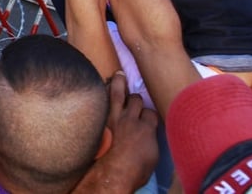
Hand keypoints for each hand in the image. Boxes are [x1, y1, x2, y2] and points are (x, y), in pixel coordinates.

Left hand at [81, 73, 158, 191]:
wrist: (111, 175)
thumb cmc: (134, 172)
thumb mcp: (152, 157)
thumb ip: (150, 141)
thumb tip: (148, 136)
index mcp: (146, 128)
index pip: (150, 112)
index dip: (148, 115)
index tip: (147, 118)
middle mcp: (130, 119)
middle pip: (136, 99)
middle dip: (136, 99)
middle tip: (134, 98)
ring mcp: (113, 117)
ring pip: (118, 92)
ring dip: (119, 82)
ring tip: (118, 74)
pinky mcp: (99, 121)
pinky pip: (101, 101)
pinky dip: (102, 92)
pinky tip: (101, 86)